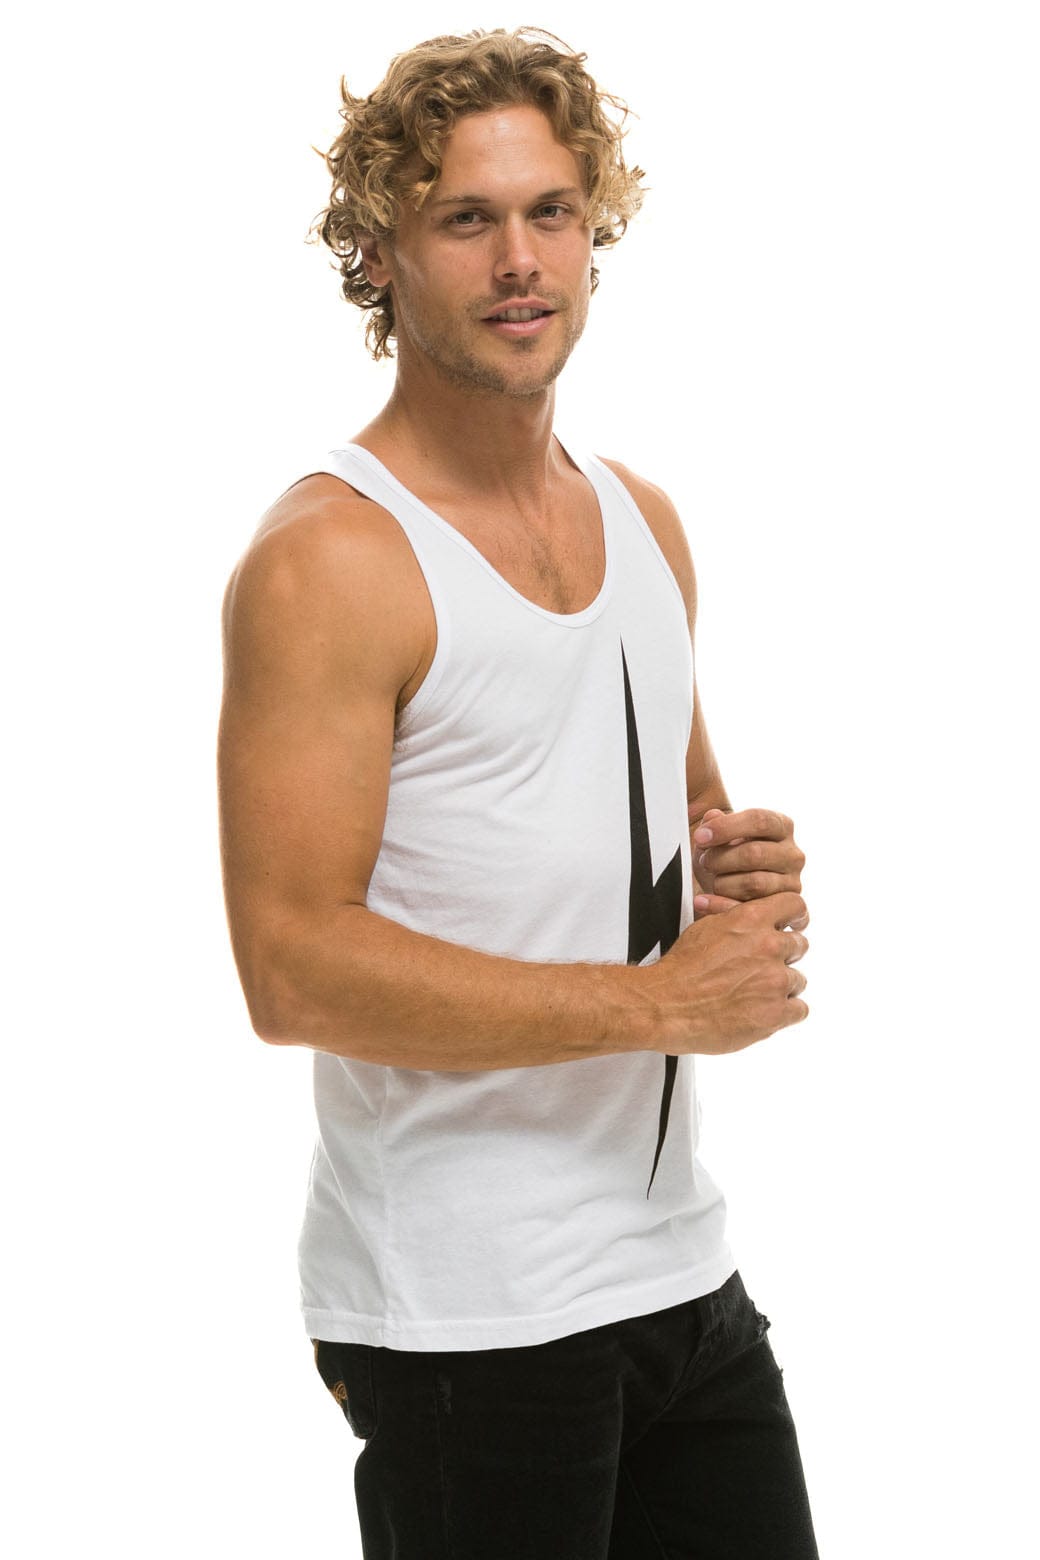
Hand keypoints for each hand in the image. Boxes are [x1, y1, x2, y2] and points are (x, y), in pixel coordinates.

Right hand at [650, 889, 809, 1054]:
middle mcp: (768, 946)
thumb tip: (749, 915)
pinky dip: (784, 1012)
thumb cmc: (680, 970)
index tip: (794, 925)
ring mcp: (775, 981)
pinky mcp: (775, 1013)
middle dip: (784, 955)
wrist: (666, 1005)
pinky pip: (799, 1009)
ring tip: (755, 993)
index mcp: (751, 920)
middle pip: (800, 945)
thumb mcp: (705, 927)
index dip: (795, 916)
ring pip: (798, 980)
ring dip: (781, 986)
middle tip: (762, 967)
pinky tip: (764, 1011)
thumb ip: (735, 919)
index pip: (795, 905)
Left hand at [690, 806, 804, 916]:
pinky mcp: (784, 911)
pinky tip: (703, 902)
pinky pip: (752, 910)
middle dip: (721, 858)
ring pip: (755, 883)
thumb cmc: (726, 858)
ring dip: (723, 883)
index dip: (726, 827)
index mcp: (781, 826)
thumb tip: (712, 816)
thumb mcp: (717, 837)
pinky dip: (722, 906)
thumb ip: (715, 823)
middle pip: (755, 853)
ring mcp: (792, 884)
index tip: (700, 837)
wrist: (732, 893)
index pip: (759, 820)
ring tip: (711, 881)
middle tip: (704, 861)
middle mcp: (793, 854)